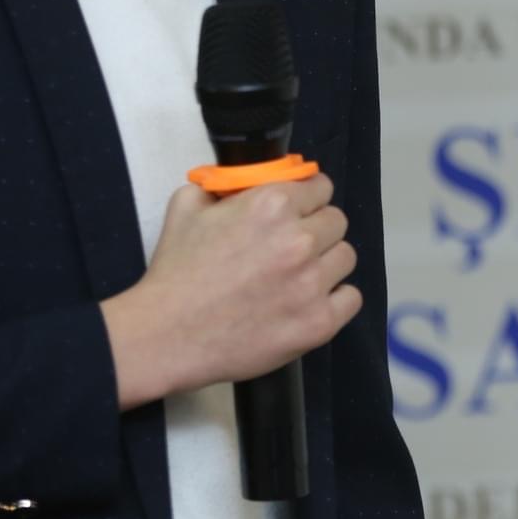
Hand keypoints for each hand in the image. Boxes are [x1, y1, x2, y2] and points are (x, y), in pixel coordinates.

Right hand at [99, 174, 360, 408]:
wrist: (166, 335)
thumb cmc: (175, 275)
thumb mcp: (186, 207)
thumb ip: (220, 184)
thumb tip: (240, 183)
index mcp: (271, 204)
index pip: (321, 187)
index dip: (308, 198)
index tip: (300, 209)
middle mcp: (298, 239)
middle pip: (336, 221)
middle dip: (317, 229)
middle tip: (293, 246)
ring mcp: (312, 283)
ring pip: (346, 257)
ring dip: (326, 263)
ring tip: (298, 276)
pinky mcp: (318, 323)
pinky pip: (351, 298)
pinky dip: (334, 299)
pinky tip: (309, 301)